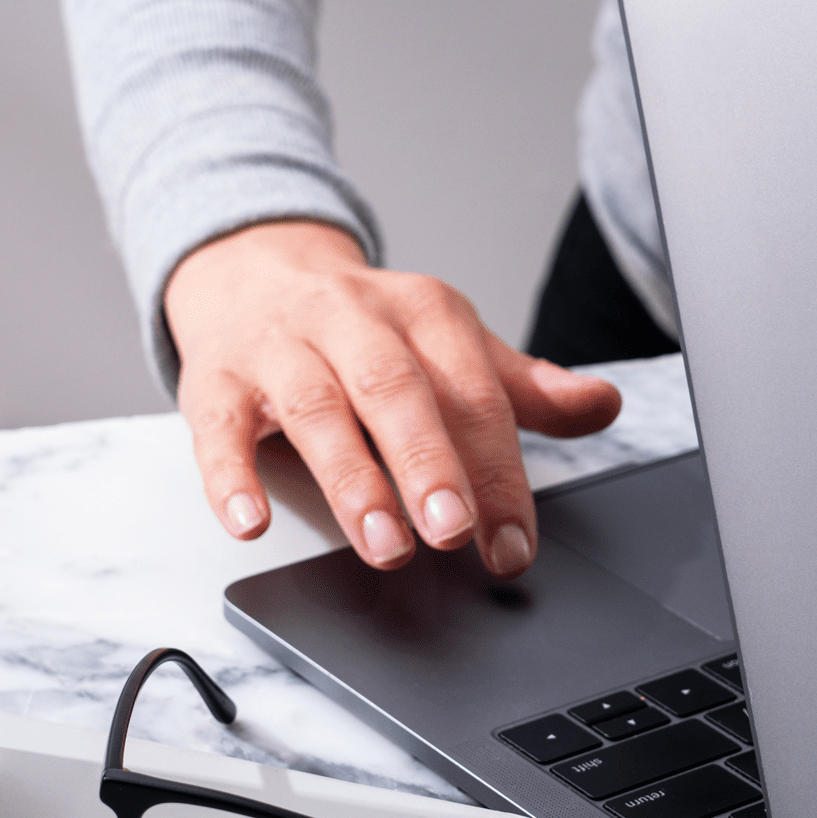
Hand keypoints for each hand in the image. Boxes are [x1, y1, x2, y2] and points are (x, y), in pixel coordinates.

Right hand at [164, 219, 622, 576]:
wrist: (250, 272)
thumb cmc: (359, 329)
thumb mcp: (445, 345)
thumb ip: (518, 387)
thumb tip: (601, 405)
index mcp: (422, 313)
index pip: (469, 392)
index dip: (495, 470)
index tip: (512, 542)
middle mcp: (351, 321)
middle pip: (394, 390)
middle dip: (427, 464)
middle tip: (452, 533)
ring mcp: (279, 348)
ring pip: (315, 409)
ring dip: (350, 480)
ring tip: (381, 545)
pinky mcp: (215, 380)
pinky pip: (218, 429)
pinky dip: (231, 477)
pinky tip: (250, 522)